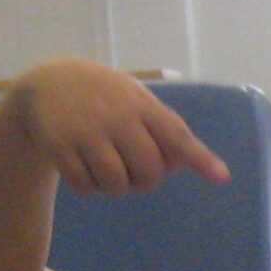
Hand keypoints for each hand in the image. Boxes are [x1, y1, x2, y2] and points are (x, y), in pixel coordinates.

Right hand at [7, 58, 229, 195]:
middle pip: (148, 171)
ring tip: (107, 167)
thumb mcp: (138, 102)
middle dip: (145, 180)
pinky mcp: (58, 144)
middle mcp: (116, 116)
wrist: (49, 82)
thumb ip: (166, 131)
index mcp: (142, 105)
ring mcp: (86, 130)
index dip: (199, 158)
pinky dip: (89, 187)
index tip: (221, 178)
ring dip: (115, 186)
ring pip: (116, 183)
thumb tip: (189, 165)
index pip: (176, 135)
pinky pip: (84, 185)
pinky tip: (85, 168)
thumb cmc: (108, 98)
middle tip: (132, 168)